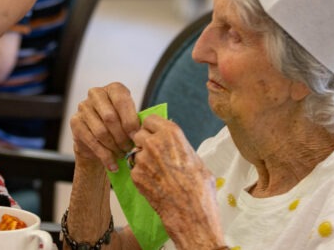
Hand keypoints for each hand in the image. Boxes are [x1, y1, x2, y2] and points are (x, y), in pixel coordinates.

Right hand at [68, 82, 140, 170]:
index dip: (130, 120)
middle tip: (129, 149)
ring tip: (122, 155)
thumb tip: (142, 134)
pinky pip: (91, 141)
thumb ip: (135, 122)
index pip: (121, 100)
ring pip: (100, 131)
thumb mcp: (130, 119)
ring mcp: (83, 107)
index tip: (136, 137)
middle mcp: (96, 94)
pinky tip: (113, 164)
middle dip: (122, 136)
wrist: (97, 138)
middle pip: (109, 117)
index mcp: (113, 89)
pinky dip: (104, 156)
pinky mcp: (75, 122)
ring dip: (113, 147)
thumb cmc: (119, 126)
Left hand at [129, 115, 220, 242]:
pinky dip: (141, 175)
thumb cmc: (199, 188)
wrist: (191, 213)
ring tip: (157, 172)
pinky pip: (134, 169)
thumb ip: (180, 146)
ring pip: (135, 152)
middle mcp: (154, 142)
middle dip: (144, 143)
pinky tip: (154, 183)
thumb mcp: (196, 159)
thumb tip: (173, 140)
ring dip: (142, 159)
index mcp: (171, 134)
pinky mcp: (136, 175)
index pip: (150, 119)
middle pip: (139, 134)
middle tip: (154, 154)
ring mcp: (143, 159)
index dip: (151, 128)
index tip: (154, 135)